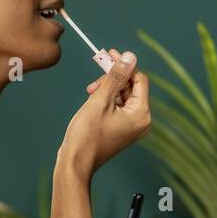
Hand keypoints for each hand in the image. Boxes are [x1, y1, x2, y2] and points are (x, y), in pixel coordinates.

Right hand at [60, 49, 151, 174]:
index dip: (124, 65)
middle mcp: (141, 121)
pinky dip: (106, 100)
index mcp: (141, 114)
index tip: (108, 54)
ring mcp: (131, 127)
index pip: (139, 79)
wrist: (75, 163)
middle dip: (113, 78)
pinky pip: (118, 107)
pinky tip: (93, 100)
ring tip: (91, 91)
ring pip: (123, 96)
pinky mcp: (121, 130)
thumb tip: (129, 56)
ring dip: (107, 88)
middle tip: (96, 72)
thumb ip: (116, 77)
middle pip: (131, 87)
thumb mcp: (100, 100)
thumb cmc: (86, 135)